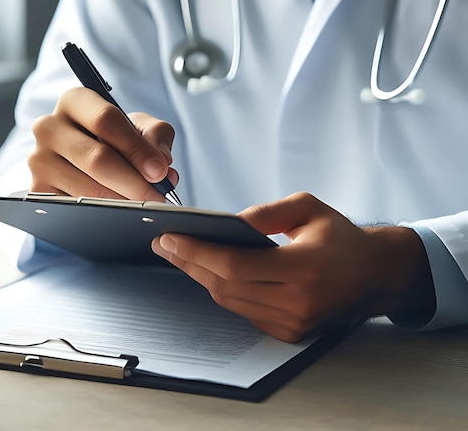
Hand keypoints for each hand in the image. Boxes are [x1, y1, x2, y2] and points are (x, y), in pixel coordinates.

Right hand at [28, 87, 177, 199]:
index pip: (106, 120)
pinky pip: (74, 208)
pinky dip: (101, 215)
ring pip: (87, 189)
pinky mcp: (37, 190)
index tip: (159, 171)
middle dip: (133, 182)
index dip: (136, 148)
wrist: (85, 159)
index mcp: (74, 101)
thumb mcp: (139, 126)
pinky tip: (118, 214)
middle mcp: (49, 127)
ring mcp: (39, 160)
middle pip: (97, 158)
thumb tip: (161, 163)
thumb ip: (156, 136)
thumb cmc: (114, 138)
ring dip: (121, 202)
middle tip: (157, 197)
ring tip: (143, 207)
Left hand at [152, 192, 433, 341]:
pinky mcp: (290, 333)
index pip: (235, 265)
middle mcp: (298, 302)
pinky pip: (243, 311)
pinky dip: (222, 290)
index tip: (169, 238)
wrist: (375, 274)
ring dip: (200, 277)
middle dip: (189, 263)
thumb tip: (229, 223)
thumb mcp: (308, 207)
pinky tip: (207, 271)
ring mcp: (293, 323)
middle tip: (163, 244)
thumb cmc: (341, 235)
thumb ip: (267, 213)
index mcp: (304, 268)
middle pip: (226, 286)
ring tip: (179, 254)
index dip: (197, 252)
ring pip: (230, 302)